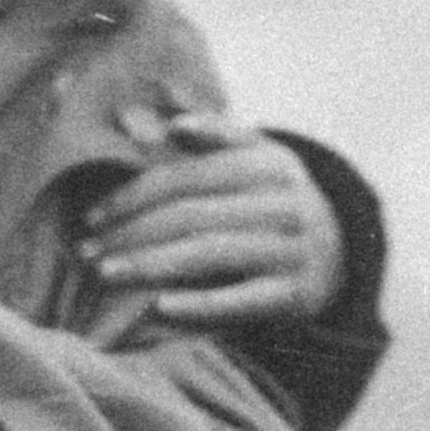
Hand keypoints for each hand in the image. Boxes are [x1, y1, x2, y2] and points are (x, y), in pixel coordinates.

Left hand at [78, 122, 342, 329]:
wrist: (341, 251)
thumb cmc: (274, 200)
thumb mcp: (257, 159)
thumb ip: (213, 137)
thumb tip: (170, 123)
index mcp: (270, 162)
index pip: (188, 177)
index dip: (135, 196)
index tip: (94, 218)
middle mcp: (285, 202)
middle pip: (192, 216)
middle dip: (132, 234)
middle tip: (88, 254)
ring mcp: (293, 249)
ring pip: (209, 254)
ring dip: (150, 265)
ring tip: (107, 274)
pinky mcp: (295, 294)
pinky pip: (240, 299)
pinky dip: (199, 304)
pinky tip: (159, 307)